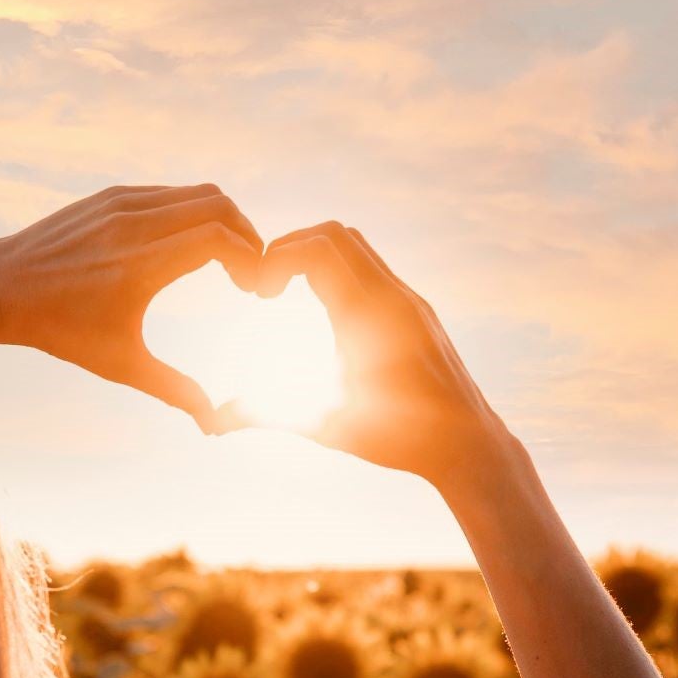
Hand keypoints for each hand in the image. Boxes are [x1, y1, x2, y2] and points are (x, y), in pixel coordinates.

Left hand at [0, 185, 265, 431]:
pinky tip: (188, 246)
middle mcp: (132, 225)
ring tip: (226, 260)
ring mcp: (119, 204)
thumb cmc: (59, 331)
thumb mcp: (119, 364)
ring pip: (195, 193)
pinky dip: (191, 212)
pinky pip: (168, 193)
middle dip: (246, 235)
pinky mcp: (108, 195)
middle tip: (249, 272)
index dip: (250, 259)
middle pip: (218, 205)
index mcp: (140, 265)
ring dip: (222, 221)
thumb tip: (213, 422)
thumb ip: (172, 389)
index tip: (255, 290)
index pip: (218, 239)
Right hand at [255, 221, 511, 490]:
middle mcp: (391, 297)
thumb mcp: (322, 426)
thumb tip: (211, 423)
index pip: (317, 249)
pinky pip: (373, 268)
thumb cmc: (396, 440)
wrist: (467, 444)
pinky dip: (339, 272)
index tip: (258, 294)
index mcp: (366, 317)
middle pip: (335, 233)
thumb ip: (265, 415)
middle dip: (290, 247)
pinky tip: (323, 313)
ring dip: (316, 256)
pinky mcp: (416, 310)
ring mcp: (407, 300)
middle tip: (267, 285)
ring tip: (289, 293)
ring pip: (357, 245)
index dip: (276, 257)